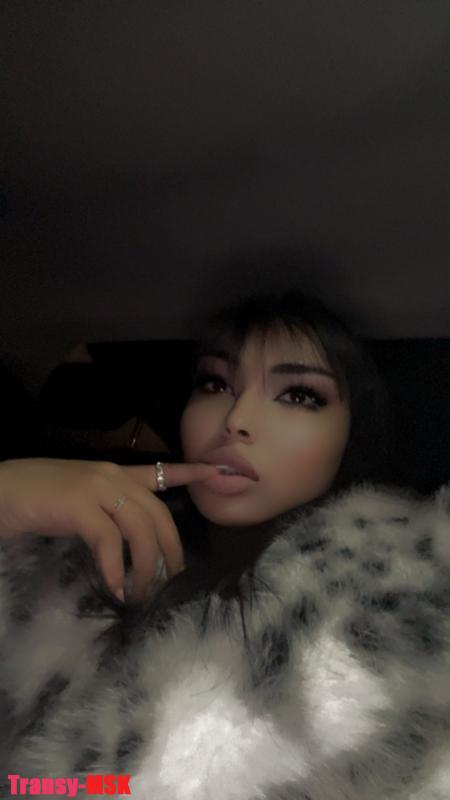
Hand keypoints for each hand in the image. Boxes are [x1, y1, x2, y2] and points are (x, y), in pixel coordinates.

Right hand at [0, 457, 217, 601]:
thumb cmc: (33, 499)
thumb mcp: (77, 501)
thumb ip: (105, 513)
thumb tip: (128, 545)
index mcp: (113, 473)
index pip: (158, 472)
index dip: (188, 473)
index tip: (215, 472)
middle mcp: (112, 476)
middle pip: (158, 514)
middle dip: (170, 551)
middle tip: (172, 582)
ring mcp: (97, 488)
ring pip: (141, 529)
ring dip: (146, 567)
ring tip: (142, 594)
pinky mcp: (79, 505)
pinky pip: (109, 540)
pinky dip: (116, 567)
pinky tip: (117, 587)